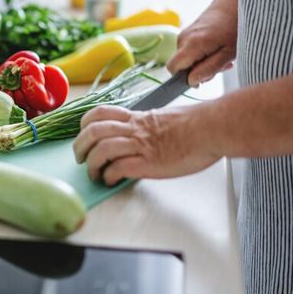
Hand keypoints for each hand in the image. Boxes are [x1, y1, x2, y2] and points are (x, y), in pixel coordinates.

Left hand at [73, 105, 221, 184]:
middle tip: (79, 157)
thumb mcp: (164, 117)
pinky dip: (109, 175)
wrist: (213, 128)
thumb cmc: (196, 124)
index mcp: (137, 117)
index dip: (85, 123)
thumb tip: (140, 133)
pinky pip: (119, 167)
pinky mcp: (149, 163)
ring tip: (93, 173)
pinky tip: (111, 180)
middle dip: (80, 145)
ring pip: (101, 149)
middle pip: (93, 131)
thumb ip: (147, 125)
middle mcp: (134, 130)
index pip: (100, 113)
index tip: (83, 133)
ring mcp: (141, 146)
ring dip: (91, 164)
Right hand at [167, 0, 238, 85]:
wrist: (234, 2)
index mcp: (191, 44)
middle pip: (181, 65)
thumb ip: (208, 69)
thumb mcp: (228, 54)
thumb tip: (191, 81)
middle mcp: (183, 39)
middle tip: (220, 65)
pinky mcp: (187, 32)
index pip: (173, 68)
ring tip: (221, 55)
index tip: (203, 77)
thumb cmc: (235, 27)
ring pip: (186, 59)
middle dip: (197, 70)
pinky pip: (189, 51)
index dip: (184, 77)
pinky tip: (217, 49)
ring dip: (202, 62)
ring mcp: (184, 34)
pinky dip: (202, 54)